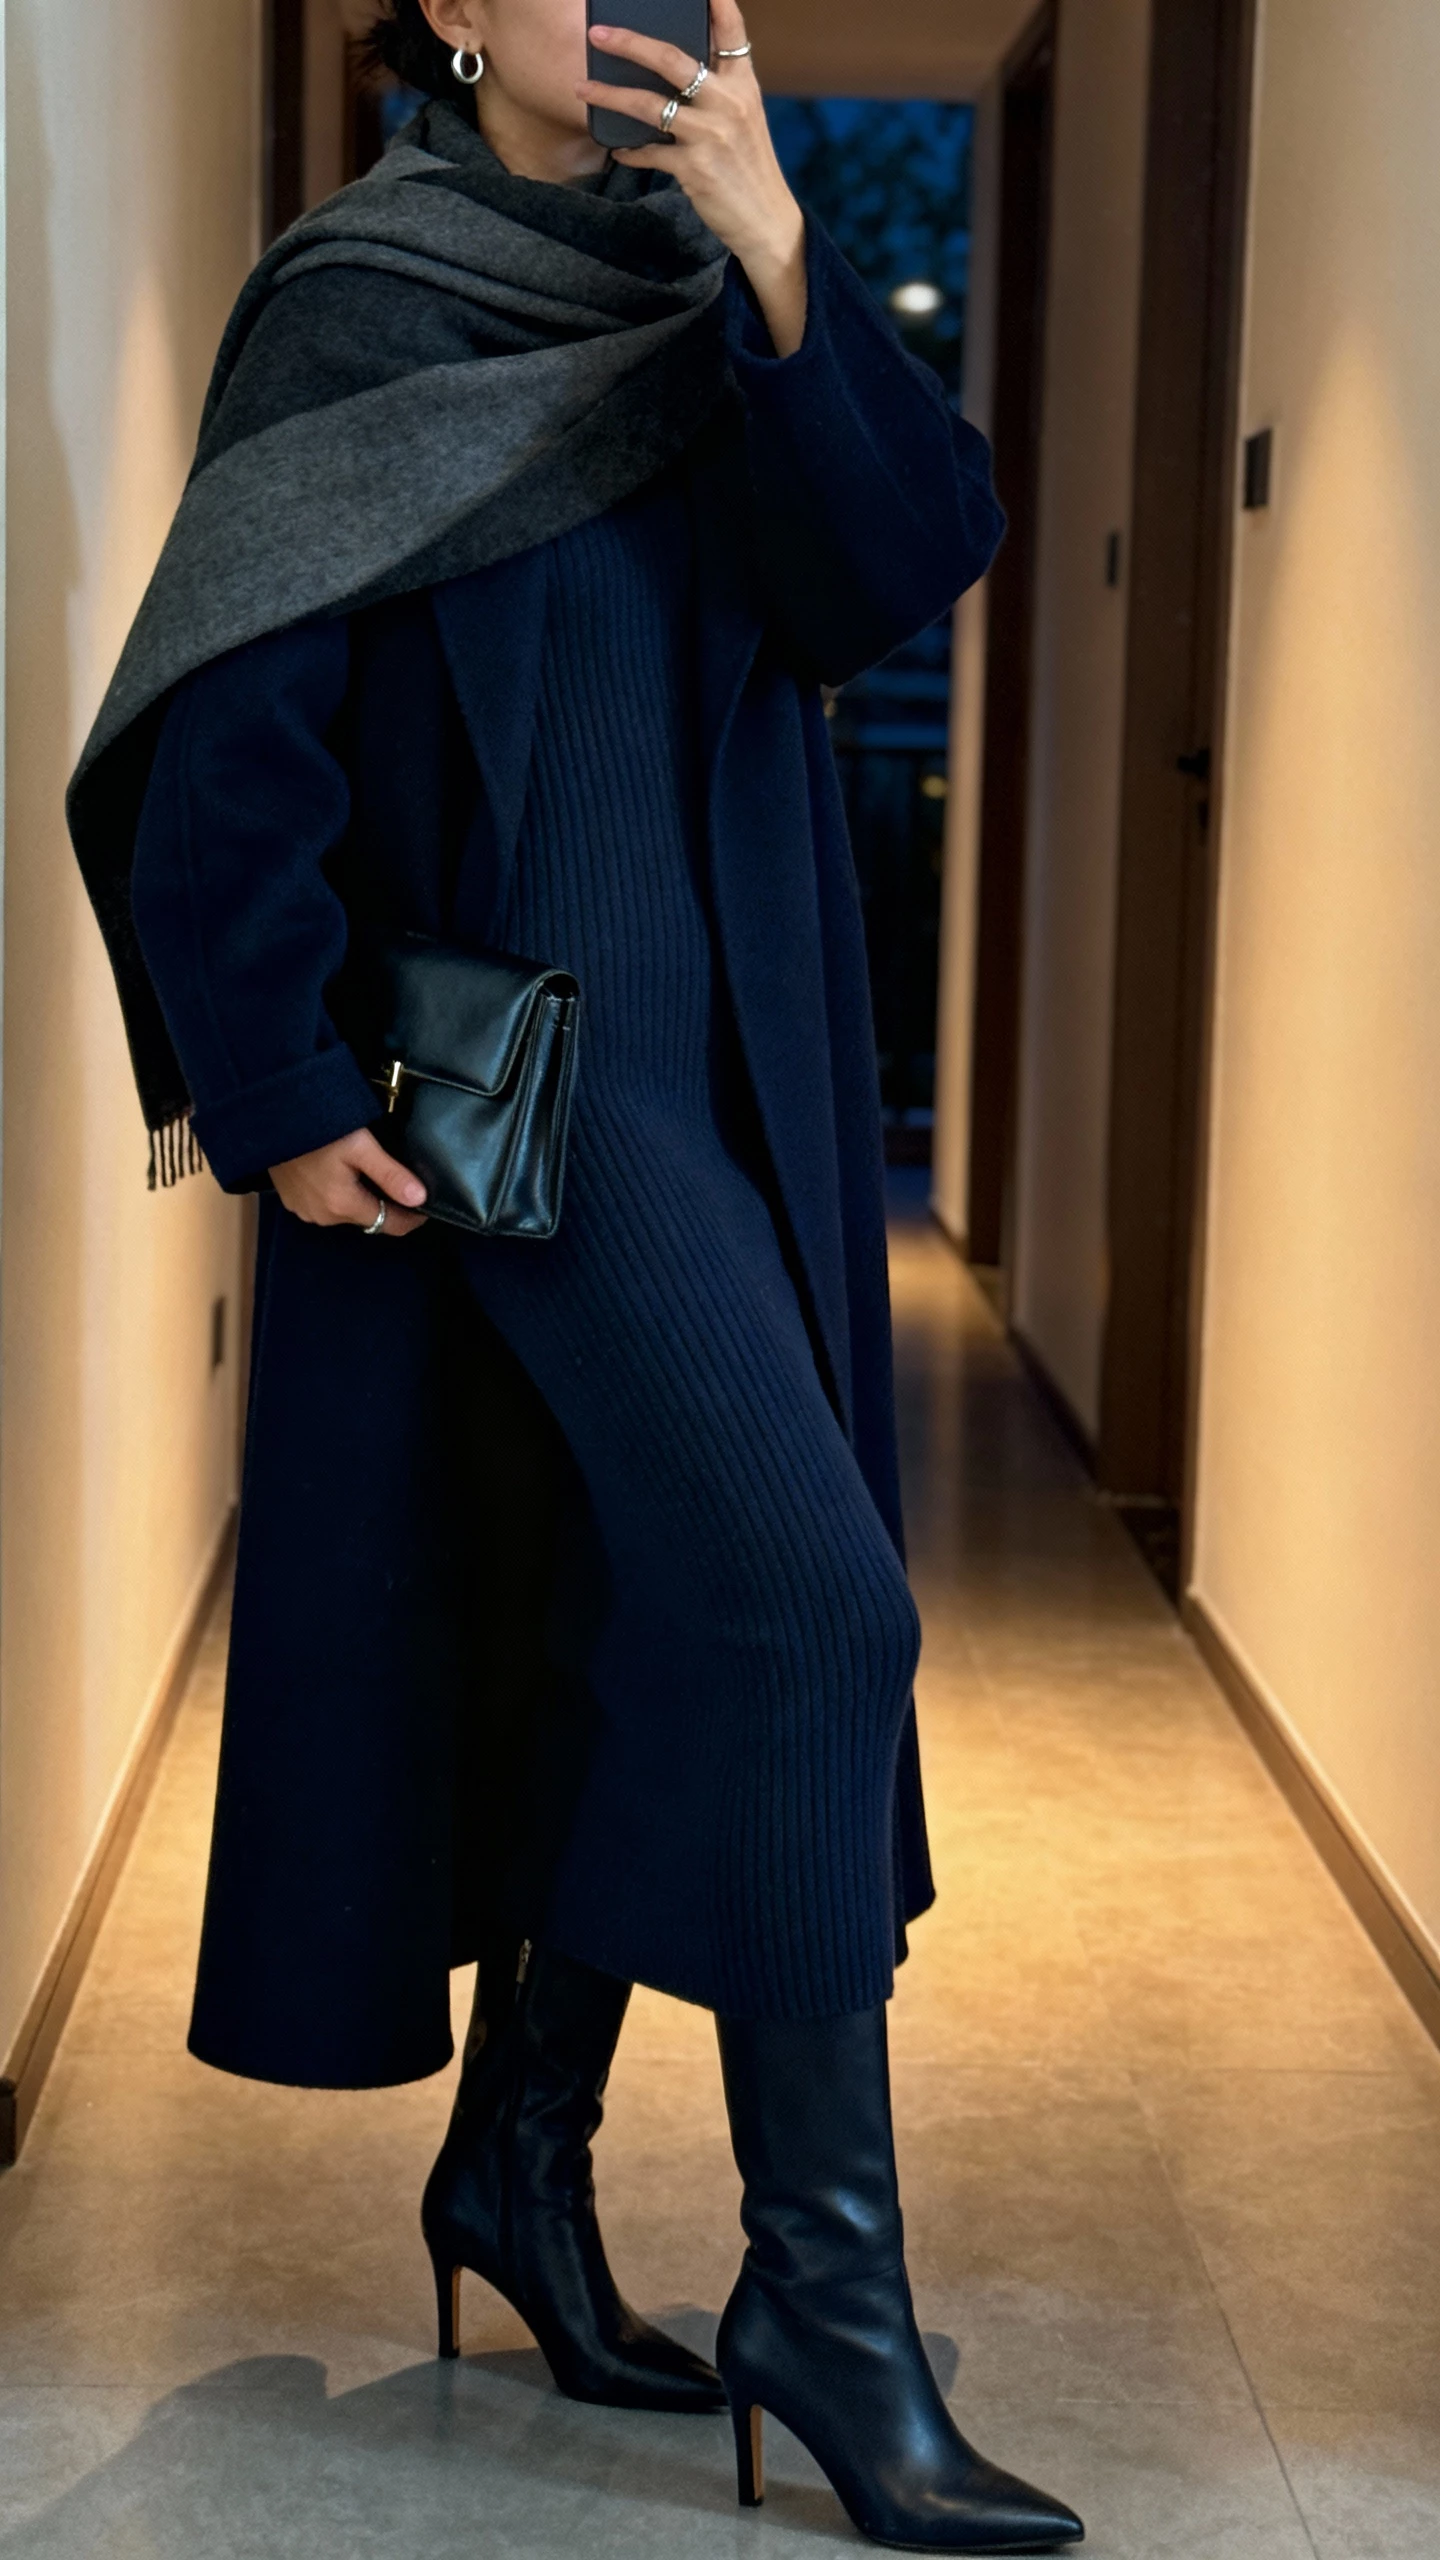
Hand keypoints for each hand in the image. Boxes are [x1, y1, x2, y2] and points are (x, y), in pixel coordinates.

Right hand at [270, 1126, 427, 1235]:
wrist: (272, 1117)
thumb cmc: (317, 1127)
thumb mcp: (361, 1147)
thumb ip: (391, 1175)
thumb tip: (420, 1198)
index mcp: (343, 1205)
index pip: (391, 1225)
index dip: (412, 1217)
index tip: (426, 1204)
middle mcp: (323, 1216)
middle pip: (369, 1218)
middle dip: (386, 1203)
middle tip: (398, 1178)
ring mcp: (305, 1211)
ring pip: (347, 1212)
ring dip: (360, 1198)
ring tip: (367, 1172)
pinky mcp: (293, 1201)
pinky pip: (325, 1205)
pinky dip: (338, 1194)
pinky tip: (338, 1172)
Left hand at [578, 0, 806, 356]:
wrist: (766, 220)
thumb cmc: (749, 166)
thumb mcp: (744, 118)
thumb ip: (717, 89)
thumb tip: (669, 68)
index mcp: (743, 84)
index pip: (730, 32)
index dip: (716, 3)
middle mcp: (728, 103)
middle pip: (672, 59)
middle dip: (630, 43)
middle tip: (598, 34)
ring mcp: (711, 135)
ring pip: (649, 105)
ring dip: (610, 95)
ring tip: (583, 88)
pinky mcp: (695, 168)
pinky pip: (649, 152)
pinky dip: (629, 149)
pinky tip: (619, 148)